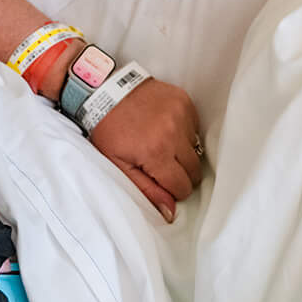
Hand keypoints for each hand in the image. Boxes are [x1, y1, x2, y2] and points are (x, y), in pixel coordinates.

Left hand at [89, 78, 203, 221]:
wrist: (105, 89)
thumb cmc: (108, 129)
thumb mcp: (118, 165)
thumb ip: (146, 190)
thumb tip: (171, 212)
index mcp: (156, 153)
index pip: (182, 186)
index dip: (173, 190)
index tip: (163, 183)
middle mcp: (173, 133)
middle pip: (194, 170)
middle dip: (181, 173)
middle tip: (162, 166)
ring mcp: (181, 114)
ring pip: (196, 148)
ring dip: (182, 151)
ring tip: (161, 144)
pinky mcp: (184, 101)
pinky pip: (194, 127)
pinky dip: (183, 132)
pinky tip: (165, 128)